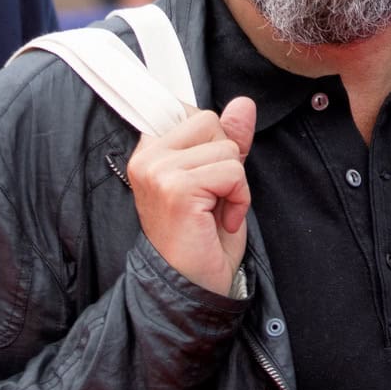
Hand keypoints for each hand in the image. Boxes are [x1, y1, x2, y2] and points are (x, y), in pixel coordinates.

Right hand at [127, 97, 256, 295]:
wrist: (195, 286)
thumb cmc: (204, 235)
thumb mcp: (221, 178)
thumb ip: (229, 138)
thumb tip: (243, 103)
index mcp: (150, 150)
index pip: (196, 113)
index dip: (215, 145)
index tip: (206, 180)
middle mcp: (146, 157)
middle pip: (211, 122)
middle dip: (226, 160)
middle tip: (212, 198)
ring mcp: (158, 171)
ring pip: (226, 148)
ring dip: (235, 183)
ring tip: (216, 212)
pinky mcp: (176, 188)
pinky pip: (233, 171)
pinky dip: (239, 197)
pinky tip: (222, 221)